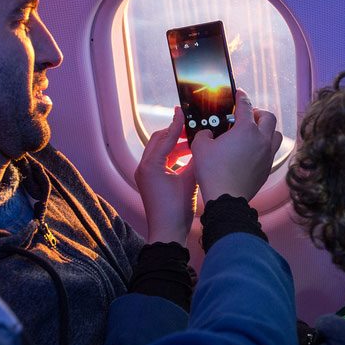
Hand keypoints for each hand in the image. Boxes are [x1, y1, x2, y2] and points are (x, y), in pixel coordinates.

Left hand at [134, 107, 197, 243]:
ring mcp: (145, 175)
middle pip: (158, 141)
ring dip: (174, 146)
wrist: (167, 232)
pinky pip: (160, 162)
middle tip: (191, 129)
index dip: (177, 124)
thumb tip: (201, 144)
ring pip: (159, 151)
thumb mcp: (190, 180)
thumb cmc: (177, 209)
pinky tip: (188, 158)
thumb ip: (194, 159)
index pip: (165, 137)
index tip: (184, 111)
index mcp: (151, 164)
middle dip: (175, 134)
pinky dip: (172, 157)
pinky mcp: (149, 182)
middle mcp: (144, 167)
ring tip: (193, 143)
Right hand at [190, 90, 281, 202]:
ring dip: (267, 130)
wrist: (227, 197)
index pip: (246, 105)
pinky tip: (254, 150)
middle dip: (258, 113)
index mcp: (246, 130)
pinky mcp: (268, 168)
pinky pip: (272, 151)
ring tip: (255, 133)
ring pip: (276, 134)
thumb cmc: (213, 171)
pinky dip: (265, 146)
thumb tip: (208, 133)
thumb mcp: (200, 147)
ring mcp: (267, 154)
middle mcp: (261, 139)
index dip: (241, 96)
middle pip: (268, 117)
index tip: (239, 93)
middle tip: (248, 116)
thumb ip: (204, 134)